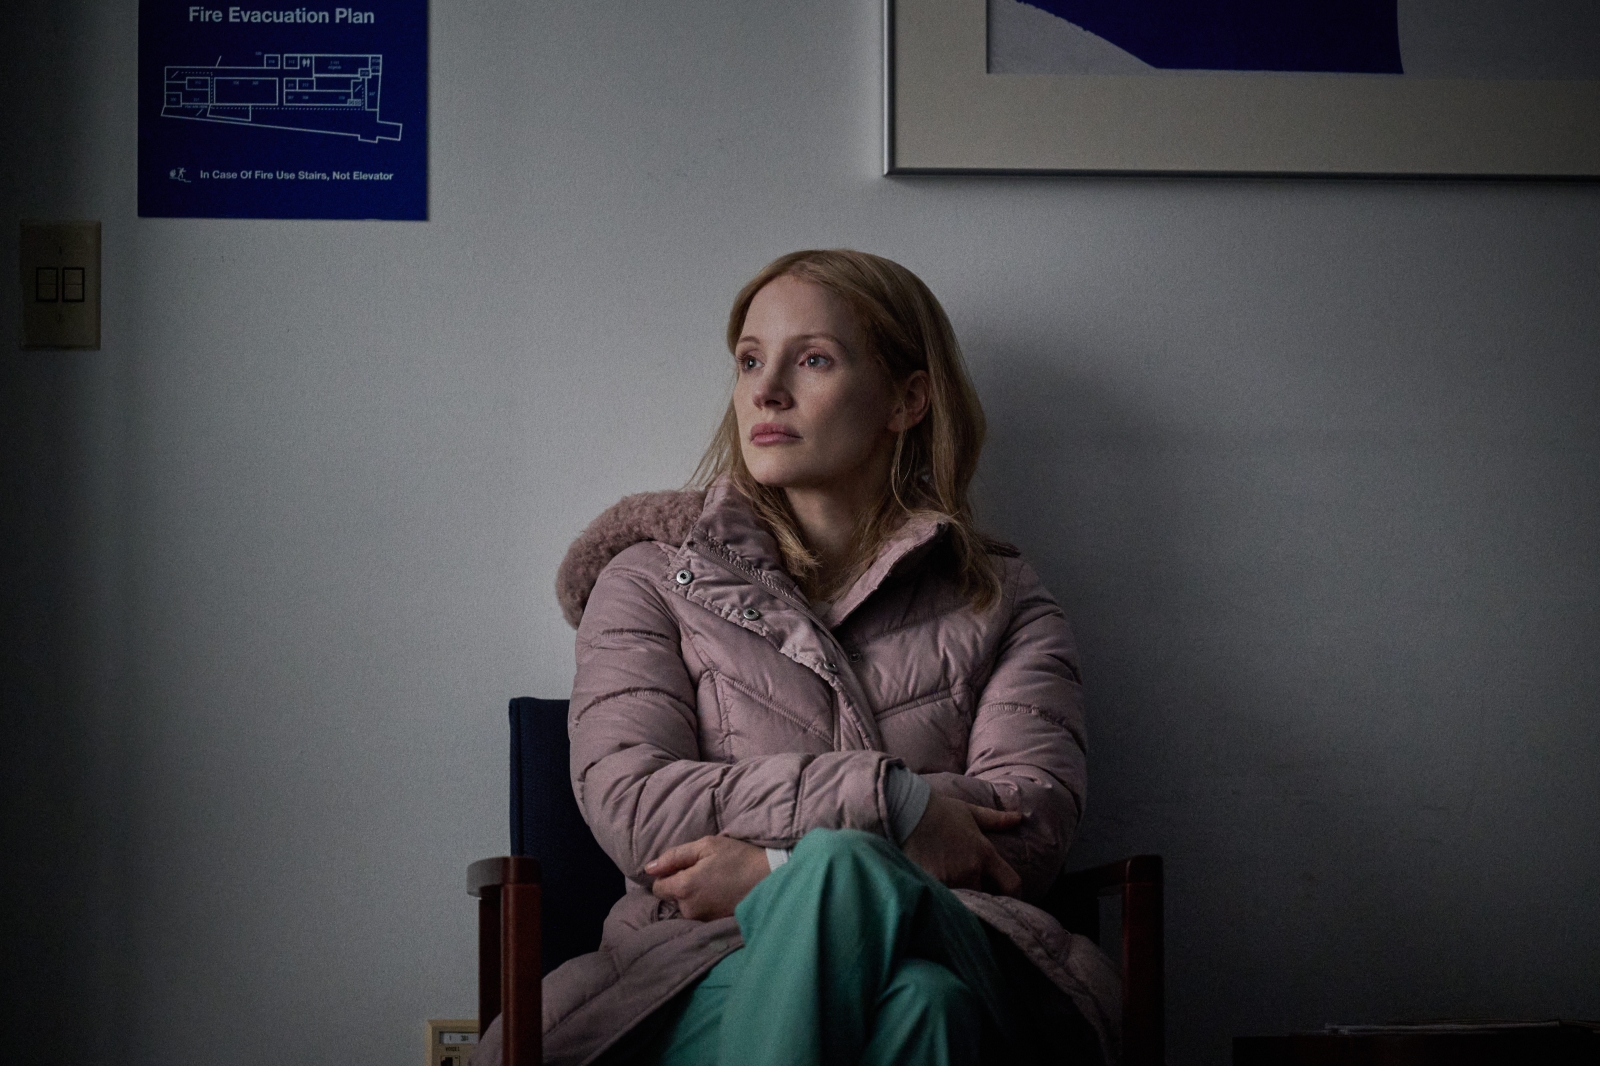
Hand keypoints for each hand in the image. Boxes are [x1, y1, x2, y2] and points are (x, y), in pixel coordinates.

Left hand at [645, 835, 770, 920]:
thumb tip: (649, 868)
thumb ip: (674, 856)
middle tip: (705, 872)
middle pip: (672, 898)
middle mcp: (689, 909)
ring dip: (693, 895)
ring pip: (686, 906)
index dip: (668, 875)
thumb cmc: (738, 858)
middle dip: (681, 885)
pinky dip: (705, 904)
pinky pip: (700, 913)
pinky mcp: (714, 925)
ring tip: (715, 882)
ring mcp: (702, 920)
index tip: (686, 867)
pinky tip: (720, 894)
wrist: (770, 879)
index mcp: (684, 887)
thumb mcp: (706, 846)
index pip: (658, 887)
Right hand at [901, 792, 1023, 895]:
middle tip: (975, 897)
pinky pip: (941, 901)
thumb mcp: (969, 811)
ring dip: (961, 902)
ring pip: (963, 903)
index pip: (1011, 884)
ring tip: (954, 902)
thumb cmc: (938, 809)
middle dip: (981, 898)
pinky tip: (934, 899)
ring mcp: (951, 878)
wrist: (907, 810)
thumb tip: (1019, 817)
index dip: (1014, 896)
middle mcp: (971, 869)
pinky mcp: (931, 884)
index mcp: (984, 853)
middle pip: (986, 898)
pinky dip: (940, 901)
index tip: (1008, 899)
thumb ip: (995, 819)